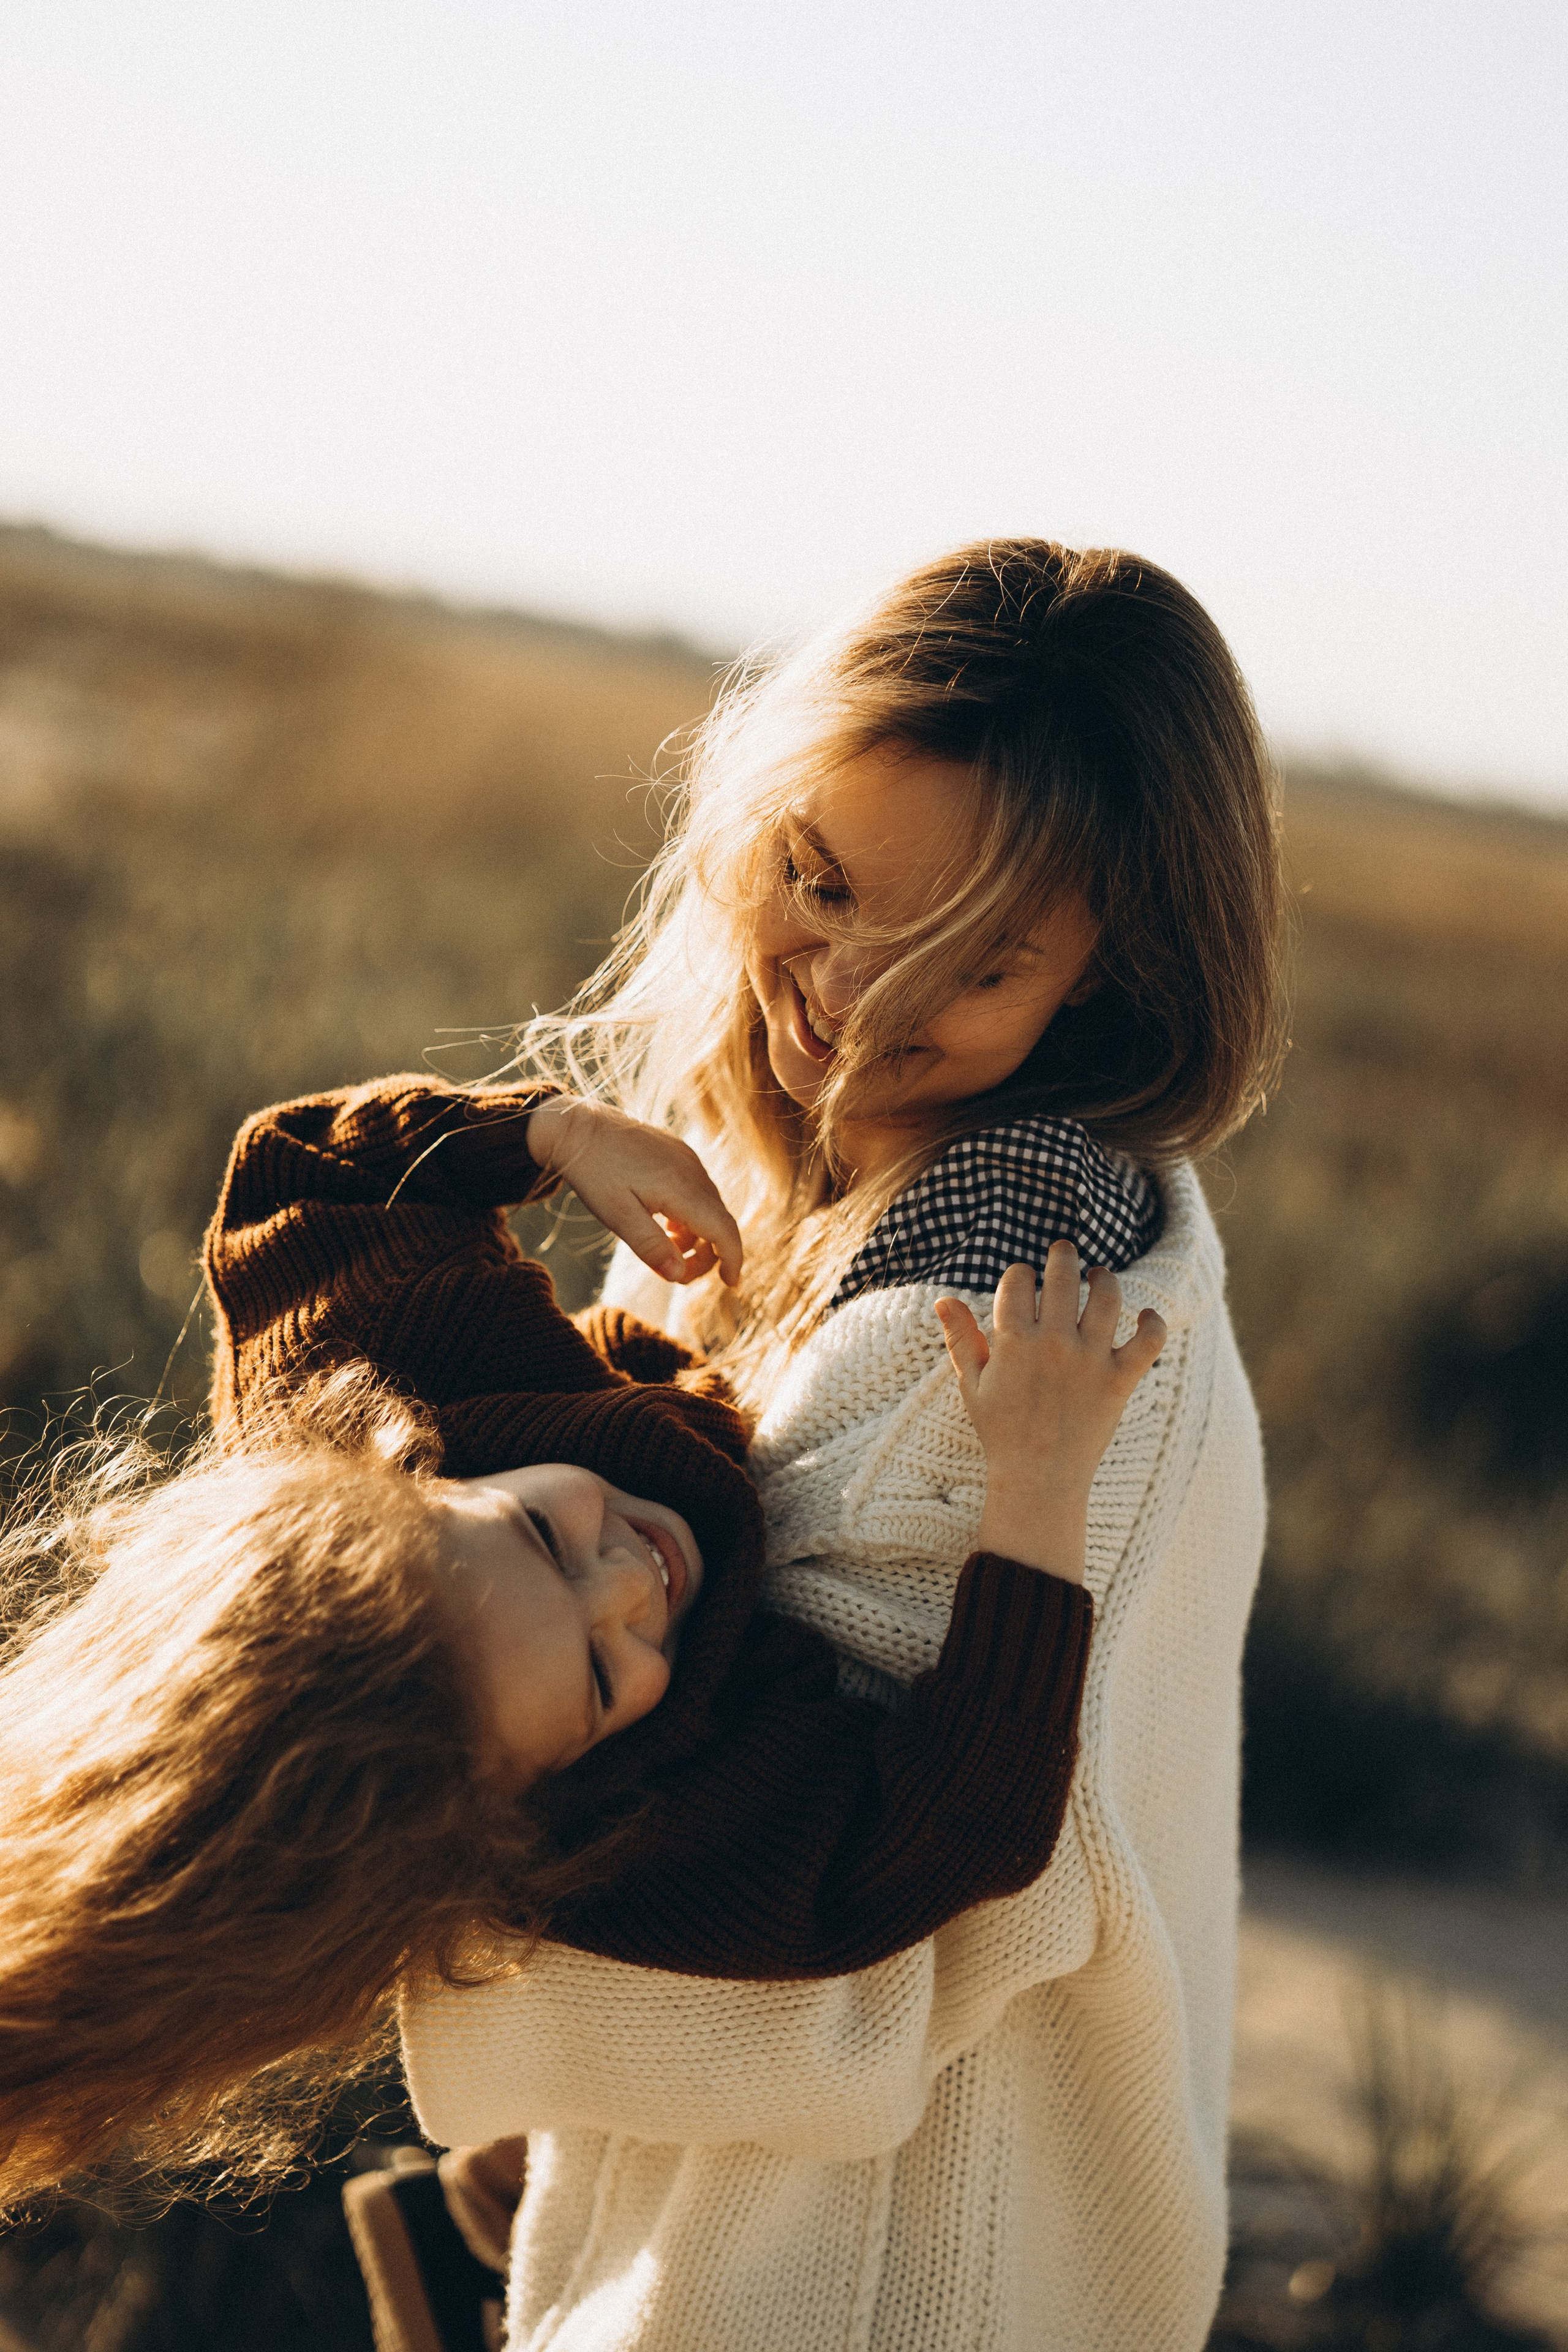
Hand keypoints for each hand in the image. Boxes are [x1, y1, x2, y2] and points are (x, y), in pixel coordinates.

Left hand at [525, 1097, 742, 1286]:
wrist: (577, 1128)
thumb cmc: (595, 1173)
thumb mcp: (617, 1216)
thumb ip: (651, 1247)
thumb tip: (679, 1277)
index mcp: (681, 1187)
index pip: (724, 1230)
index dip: (732, 1259)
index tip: (730, 1283)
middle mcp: (692, 1170)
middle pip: (719, 1221)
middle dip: (708, 1255)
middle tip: (680, 1276)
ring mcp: (687, 1158)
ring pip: (709, 1206)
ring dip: (698, 1236)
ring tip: (668, 1250)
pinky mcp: (678, 1153)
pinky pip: (698, 1190)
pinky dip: (691, 1215)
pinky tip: (667, 1225)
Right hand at [934, 1244, 1165, 1582]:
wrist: (1038, 1481)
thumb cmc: (1001, 1431)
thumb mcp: (972, 1384)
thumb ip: (960, 1338)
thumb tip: (944, 1299)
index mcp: (1013, 1341)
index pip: (1017, 1280)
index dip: (1019, 1274)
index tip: (1022, 1282)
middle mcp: (1053, 1343)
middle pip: (1063, 1276)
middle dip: (1062, 1257)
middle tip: (1064, 1253)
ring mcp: (1089, 1360)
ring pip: (1107, 1297)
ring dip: (1104, 1278)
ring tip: (1099, 1276)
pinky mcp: (1119, 1380)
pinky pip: (1148, 1341)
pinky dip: (1153, 1323)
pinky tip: (1145, 1316)